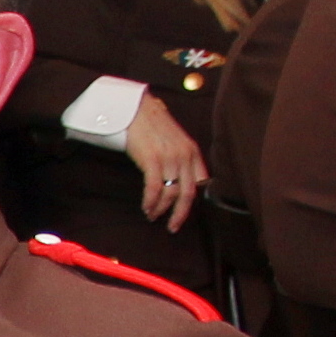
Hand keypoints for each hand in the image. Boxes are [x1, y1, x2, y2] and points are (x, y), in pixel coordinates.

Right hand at [126, 95, 206, 233]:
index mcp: (192, 152)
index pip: (200, 183)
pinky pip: (154, 188)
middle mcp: (185, 156)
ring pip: (170, 193)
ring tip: (152, 214)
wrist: (136, 109)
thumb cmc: (151, 126)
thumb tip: (176, 180)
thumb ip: (179, 159)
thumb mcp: (173, 142)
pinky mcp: (153, 160)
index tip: (183, 213)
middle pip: (187, 193)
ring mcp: (170, 158)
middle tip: (172, 227)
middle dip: (180, 214)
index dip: (192, 202)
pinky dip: (150, 201)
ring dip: (160, 208)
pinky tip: (146, 207)